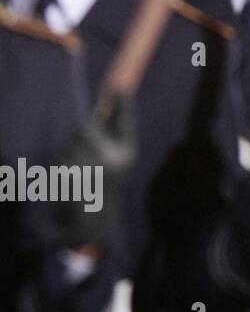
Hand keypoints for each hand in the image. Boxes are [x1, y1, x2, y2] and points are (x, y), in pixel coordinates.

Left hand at [50, 92, 135, 250]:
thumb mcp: (114, 164)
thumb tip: (98, 114)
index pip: (125, 123)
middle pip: (84, 130)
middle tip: (80, 155)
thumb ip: (108, 139)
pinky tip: (66, 184)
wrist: (93, 224)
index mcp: (127, 154)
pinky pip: (59, 161)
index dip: (123, 106)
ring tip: (75, 175)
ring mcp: (93, 169)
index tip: (120, 87)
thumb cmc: (102, 187)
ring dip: (66, 156)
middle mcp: (114, 160)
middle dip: (78, 137)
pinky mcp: (72, 179)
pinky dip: (59, 170)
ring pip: (69, 146)